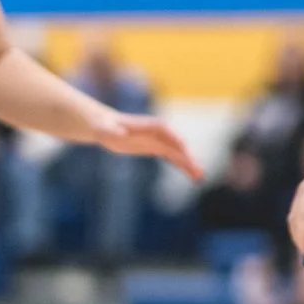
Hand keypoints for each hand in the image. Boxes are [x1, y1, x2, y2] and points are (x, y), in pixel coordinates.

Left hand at [87, 110, 202, 179]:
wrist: (105, 126)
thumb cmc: (104, 127)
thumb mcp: (107, 130)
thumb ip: (114, 132)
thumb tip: (120, 135)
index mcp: (152, 126)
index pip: (169, 135)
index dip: (179, 146)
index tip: (188, 157)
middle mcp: (160, 133)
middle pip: (178, 147)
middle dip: (188, 159)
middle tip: (199, 173)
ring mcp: (160, 141)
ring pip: (178, 154)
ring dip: (189, 165)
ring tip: (200, 178)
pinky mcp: (156, 149)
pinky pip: (173, 158)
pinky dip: (182, 166)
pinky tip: (191, 175)